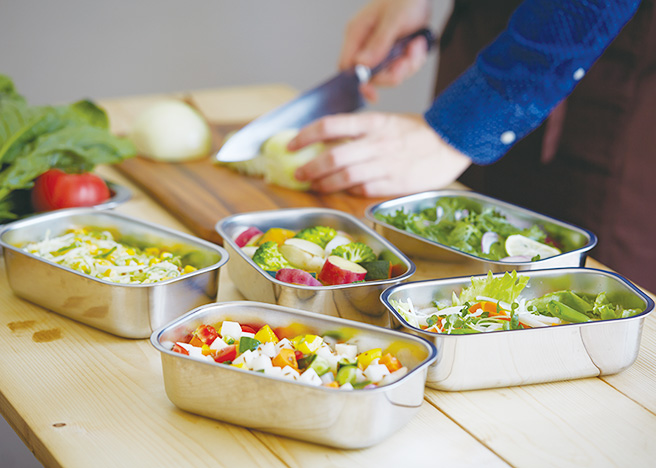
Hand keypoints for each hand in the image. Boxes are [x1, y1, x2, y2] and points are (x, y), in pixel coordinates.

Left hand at [290, 112, 471, 197]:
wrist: (451, 142)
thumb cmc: (417, 132)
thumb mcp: (386, 122)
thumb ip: (359, 131)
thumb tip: (327, 140)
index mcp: (373, 123)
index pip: (331, 125)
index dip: (306, 135)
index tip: (292, 144)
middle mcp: (376, 143)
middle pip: (334, 156)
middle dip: (310, 167)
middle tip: (298, 174)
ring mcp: (386, 165)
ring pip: (346, 177)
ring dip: (325, 183)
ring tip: (314, 185)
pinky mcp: (395, 183)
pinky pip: (364, 189)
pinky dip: (348, 191)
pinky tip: (341, 190)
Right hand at [340, 0, 431, 101]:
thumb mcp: (393, 20)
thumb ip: (378, 44)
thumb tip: (361, 65)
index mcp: (357, 34)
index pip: (347, 67)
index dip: (358, 83)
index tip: (372, 94)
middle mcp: (366, 45)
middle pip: (373, 76)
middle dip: (394, 72)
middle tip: (406, 60)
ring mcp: (381, 50)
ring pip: (391, 74)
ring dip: (408, 65)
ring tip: (417, 45)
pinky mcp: (395, 52)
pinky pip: (404, 68)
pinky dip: (415, 59)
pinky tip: (418, 43)